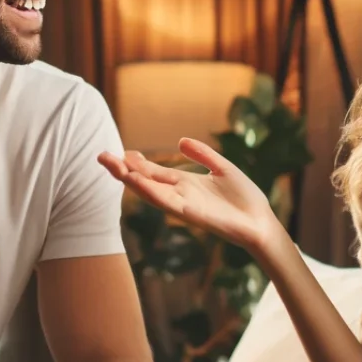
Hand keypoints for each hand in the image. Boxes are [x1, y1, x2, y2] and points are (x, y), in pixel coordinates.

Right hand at [98, 140, 283, 253]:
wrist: (260, 222)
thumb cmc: (244, 199)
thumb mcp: (222, 168)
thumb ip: (202, 154)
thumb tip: (180, 140)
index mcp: (186, 184)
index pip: (154, 172)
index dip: (137, 162)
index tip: (121, 151)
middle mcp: (180, 194)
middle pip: (145, 180)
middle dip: (123, 170)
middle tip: (101, 155)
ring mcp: (183, 205)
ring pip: (150, 191)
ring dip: (130, 180)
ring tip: (112, 166)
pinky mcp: (191, 214)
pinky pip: (166, 202)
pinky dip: (150, 192)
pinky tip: (136, 182)